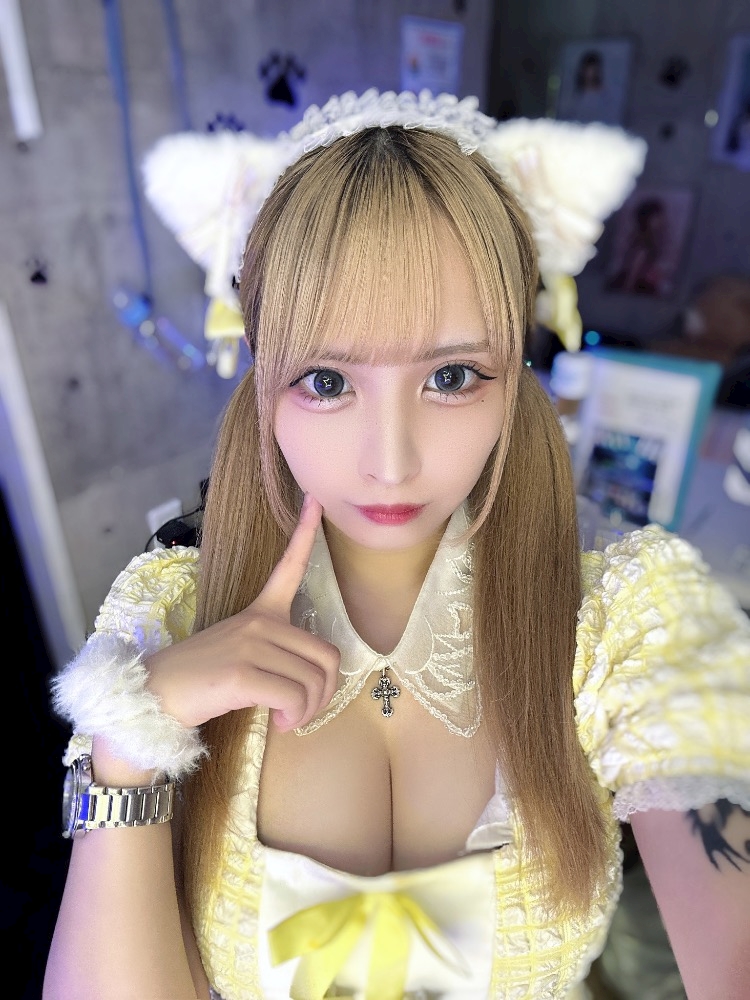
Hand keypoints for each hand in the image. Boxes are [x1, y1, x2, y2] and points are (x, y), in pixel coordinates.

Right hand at [145, 495, 339, 731]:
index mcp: (260, 611)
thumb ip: (275, 653)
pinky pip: (294, 698)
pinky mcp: (242, 674)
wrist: (155, 696)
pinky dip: (295, 718)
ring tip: (290, 721)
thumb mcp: (241, 653)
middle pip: (326, 656)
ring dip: (309, 711)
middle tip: (305, 713)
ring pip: (313, 681)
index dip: (306, 534)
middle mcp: (259, 622)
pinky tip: (281, 724)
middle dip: (325, 693)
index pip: (289, 567)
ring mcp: (251, 645)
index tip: (316, 499)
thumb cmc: (202, 679)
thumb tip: (310, 684)